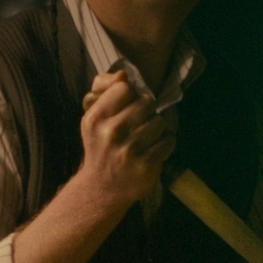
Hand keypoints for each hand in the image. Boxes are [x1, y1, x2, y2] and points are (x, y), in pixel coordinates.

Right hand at [76, 70, 174, 206]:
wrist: (101, 188)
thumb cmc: (100, 146)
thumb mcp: (93, 118)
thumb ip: (105, 90)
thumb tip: (122, 74)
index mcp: (95, 118)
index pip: (125, 88)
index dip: (131, 95)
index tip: (129, 106)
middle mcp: (111, 133)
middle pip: (146, 102)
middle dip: (147, 111)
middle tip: (140, 122)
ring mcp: (129, 150)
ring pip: (160, 122)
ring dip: (157, 128)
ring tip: (147, 137)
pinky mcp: (146, 165)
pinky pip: (168, 141)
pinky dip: (165, 143)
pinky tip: (154, 149)